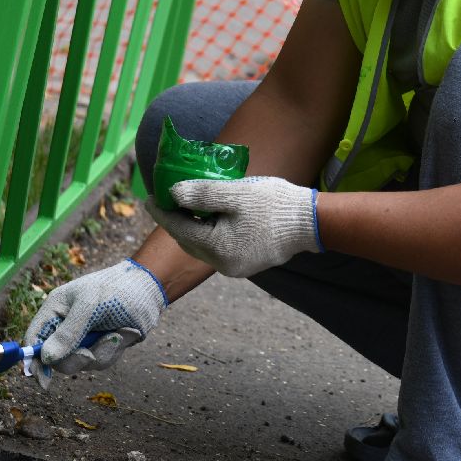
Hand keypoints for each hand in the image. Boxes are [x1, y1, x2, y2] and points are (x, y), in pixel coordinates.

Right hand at [25, 260, 166, 385]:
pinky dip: (114, 349)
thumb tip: (46, 358)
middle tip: (90, 353)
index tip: (42, 380)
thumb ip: (68, 333)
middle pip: (57, 359)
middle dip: (76, 358)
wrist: (150, 288)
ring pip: (82, 363)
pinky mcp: (103, 345)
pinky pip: (102, 360)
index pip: (35, 339)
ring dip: (101, 352)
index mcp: (55, 310)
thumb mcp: (90, 306)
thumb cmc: (117, 288)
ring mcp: (85, 338)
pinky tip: (125, 332)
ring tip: (116, 333)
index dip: (34, 361)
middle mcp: (66, 326)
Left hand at [148, 176, 322, 278]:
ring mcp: (237, 267)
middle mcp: (224, 265)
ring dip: (194, 227)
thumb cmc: (272, 205)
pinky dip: (210, 233)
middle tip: (167, 199)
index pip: (180, 229)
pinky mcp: (248, 263)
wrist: (310, 222)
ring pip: (204, 246)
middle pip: (190, 241)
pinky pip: (219, 248)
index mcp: (217, 249)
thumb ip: (202, 194)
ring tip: (187, 206)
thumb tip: (173, 193)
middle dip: (176, 220)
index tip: (149, 197)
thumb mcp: (235, 194)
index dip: (162, 212)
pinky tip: (212, 216)